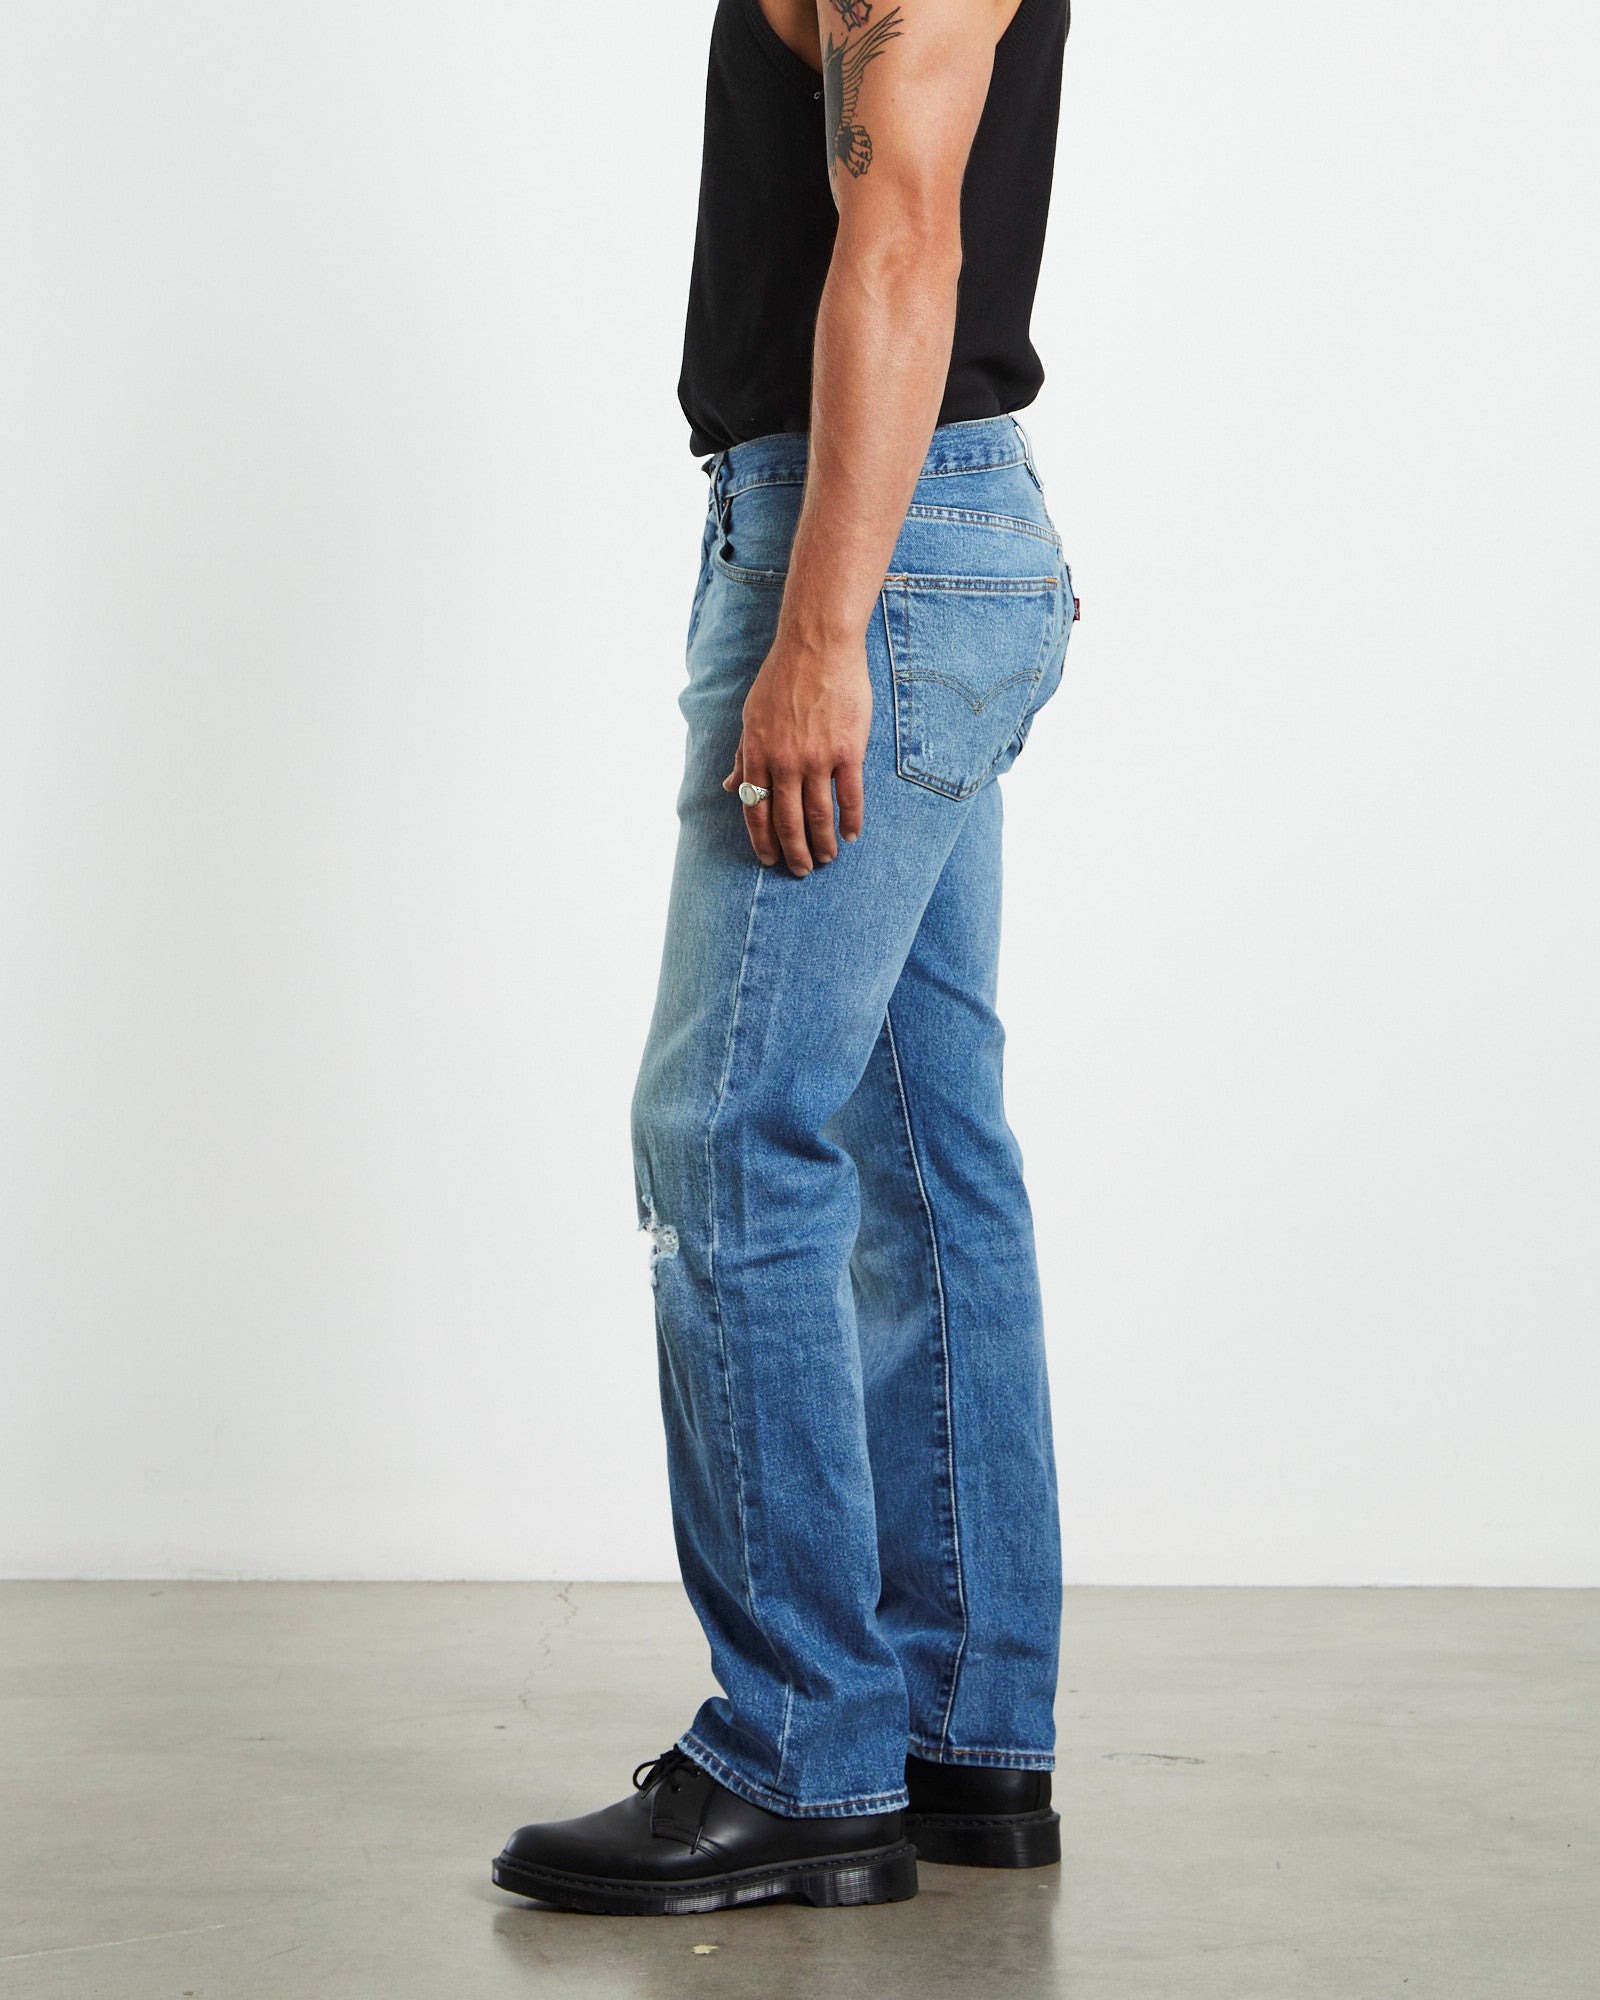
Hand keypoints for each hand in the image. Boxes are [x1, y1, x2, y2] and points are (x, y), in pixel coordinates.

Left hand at [722, 633, 870, 874]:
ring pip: (819, 815)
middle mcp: (784, 762)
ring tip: (826, 859)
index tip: (770, 859)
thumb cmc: (782, 678)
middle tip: (801, 870)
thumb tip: (727, 785)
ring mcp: (817, 758)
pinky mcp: (848, 751)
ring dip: (822, 843)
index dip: (763, 840)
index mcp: (758, 755)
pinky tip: (850, 835)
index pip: (755, 810)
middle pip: (788, 821)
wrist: (817, 646)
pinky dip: (851, 820)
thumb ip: (743, 756)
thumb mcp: (751, 716)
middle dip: (794, 851)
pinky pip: (850, 796)